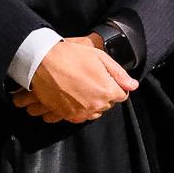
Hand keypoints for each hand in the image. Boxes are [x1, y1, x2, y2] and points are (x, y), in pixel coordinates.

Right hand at [12, 36, 136, 123]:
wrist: (40, 62)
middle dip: (101, 93)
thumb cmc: (68, 55)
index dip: (113, 84)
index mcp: (107, 90)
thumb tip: (133, 85)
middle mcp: (97, 105)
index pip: (121, 95)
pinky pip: (79, 116)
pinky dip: (77, 108)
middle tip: (87, 79)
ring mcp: (82, 112)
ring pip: (94, 112)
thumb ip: (118, 73)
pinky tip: (70, 96)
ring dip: (90, 103)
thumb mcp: (98, 56)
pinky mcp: (67, 115)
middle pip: (107, 104)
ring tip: (78, 87)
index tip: (102, 78)